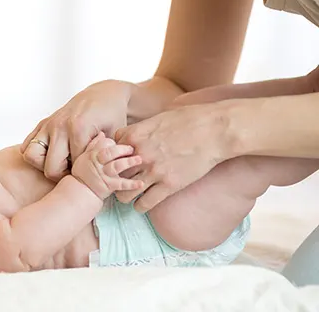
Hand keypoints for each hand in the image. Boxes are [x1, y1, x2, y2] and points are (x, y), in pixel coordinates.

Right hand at [21, 80, 132, 180]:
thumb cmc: (113, 117)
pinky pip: (27, 145)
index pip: (73, 168)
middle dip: (63, 176)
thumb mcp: (116, 137)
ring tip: (62, 163)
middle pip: (50, 168)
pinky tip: (53, 154)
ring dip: (44, 165)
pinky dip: (36, 154)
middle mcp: (59, 126)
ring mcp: (48, 124)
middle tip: (76, 172)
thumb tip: (103, 180)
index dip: (83, 176)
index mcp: (78, 128)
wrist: (103, 95)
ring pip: (32, 157)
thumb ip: (107, 157)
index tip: (92, 174)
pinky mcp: (42, 123)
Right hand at [71, 133, 143, 199]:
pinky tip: (141, 183)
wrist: (81, 191)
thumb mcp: (84, 157)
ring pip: (116, 166)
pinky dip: (132, 184)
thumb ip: (93, 145)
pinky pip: (121, 184)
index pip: (104, 144)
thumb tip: (102, 134)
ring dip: (128, 162)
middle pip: (110, 153)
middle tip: (132, 148)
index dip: (113, 142)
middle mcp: (98, 163)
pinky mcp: (109, 185)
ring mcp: (104, 174)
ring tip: (139, 160)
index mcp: (93, 154)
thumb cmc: (83, 173)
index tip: (122, 141)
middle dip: (122, 149)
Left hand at [114, 103, 229, 212]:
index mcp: (135, 135)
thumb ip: (143, 129)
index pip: (109, 152)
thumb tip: (137, 134)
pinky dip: (141, 206)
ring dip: (125, 196)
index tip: (118, 164)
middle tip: (119, 183)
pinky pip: (145, 203)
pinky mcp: (169, 185)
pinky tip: (143, 205)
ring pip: (125, 193)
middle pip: (114, 174)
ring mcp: (154, 171)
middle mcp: (140, 154)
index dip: (113, 159)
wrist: (215, 130)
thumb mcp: (159, 117)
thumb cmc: (190, 119)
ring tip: (129, 196)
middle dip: (115, 179)